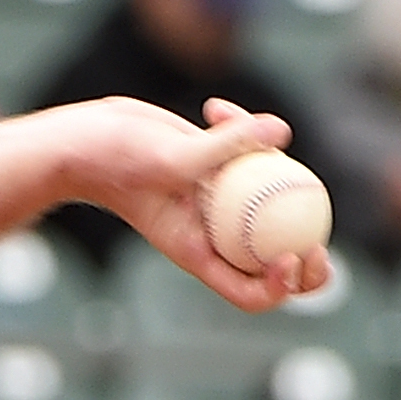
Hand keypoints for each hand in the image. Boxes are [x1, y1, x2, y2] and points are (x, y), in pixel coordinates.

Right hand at [59, 96, 331, 312]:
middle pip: (273, 265)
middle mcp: (212, 234)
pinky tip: (214, 107)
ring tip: (277, 144)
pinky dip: (243, 131)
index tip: (292, 256)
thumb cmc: (112, 159)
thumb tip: (282, 131)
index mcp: (200, 252)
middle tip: (318, 241)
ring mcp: (216, 204)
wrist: (82, 141)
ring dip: (283, 182)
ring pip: (270, 209)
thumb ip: (226, 146)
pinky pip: (249, 159)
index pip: (248, 291)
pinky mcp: (213, 168)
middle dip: (306, 265)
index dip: (280, 286)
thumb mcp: (169, 156)